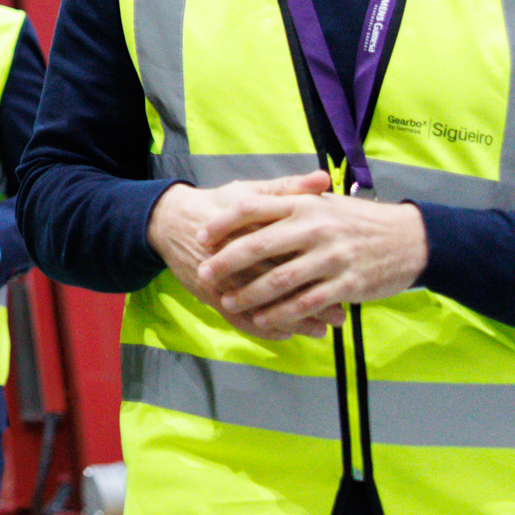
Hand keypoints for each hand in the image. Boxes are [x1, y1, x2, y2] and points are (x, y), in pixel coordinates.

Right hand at [145, 173, 328, 313]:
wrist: (171, 222)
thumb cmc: (217, 204)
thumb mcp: (251, 191)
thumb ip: (289, 188)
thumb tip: (324, 179)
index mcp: (249, 228)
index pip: (287, 251)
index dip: (316, 268)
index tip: (342, 281)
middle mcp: (235, 256)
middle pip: (277, 283)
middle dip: (310, 302)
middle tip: (339, 315)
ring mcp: (221, 280)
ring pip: (261, 307)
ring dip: (292, 321)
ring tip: (321, 330)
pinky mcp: (210, 296)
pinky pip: (239, 320)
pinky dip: (263, 330)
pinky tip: (286, 335)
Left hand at [202, 193, 427, 339]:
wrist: (411, 239)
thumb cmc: (360, 220)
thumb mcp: (325, 203)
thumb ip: (289, 201)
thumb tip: (246, 199)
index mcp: (304, 204)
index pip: (252, 208)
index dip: (223, 223)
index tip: (201, 236)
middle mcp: (314, 228)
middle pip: (258, 245)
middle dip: (225, 262)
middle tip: (203, 274)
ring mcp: (330, 258)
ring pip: (279, 280)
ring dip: (249, 294)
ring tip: (228, 303)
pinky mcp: (346, 285)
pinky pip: (305, 302)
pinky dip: (281, 314)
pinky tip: (263, 320)